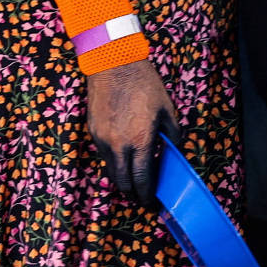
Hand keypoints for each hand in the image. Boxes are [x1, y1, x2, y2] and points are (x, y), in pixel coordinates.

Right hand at [89, 57, 179, 204]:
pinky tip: (122, 156)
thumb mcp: (166, 108)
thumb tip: (173, 149)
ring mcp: (103, 140)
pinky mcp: (93, 132)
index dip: (146, 194)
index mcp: (141, 140)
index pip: (142, 179)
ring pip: (110, 171)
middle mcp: (119, 145)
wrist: (113, 65)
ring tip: (132, 178)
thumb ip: (172, 134)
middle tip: (141, 195)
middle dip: (132, 193)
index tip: (150, 202)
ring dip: (121, 178)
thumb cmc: (144, 84)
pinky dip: (112, 161)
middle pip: (122, 182)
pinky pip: (103, 155)